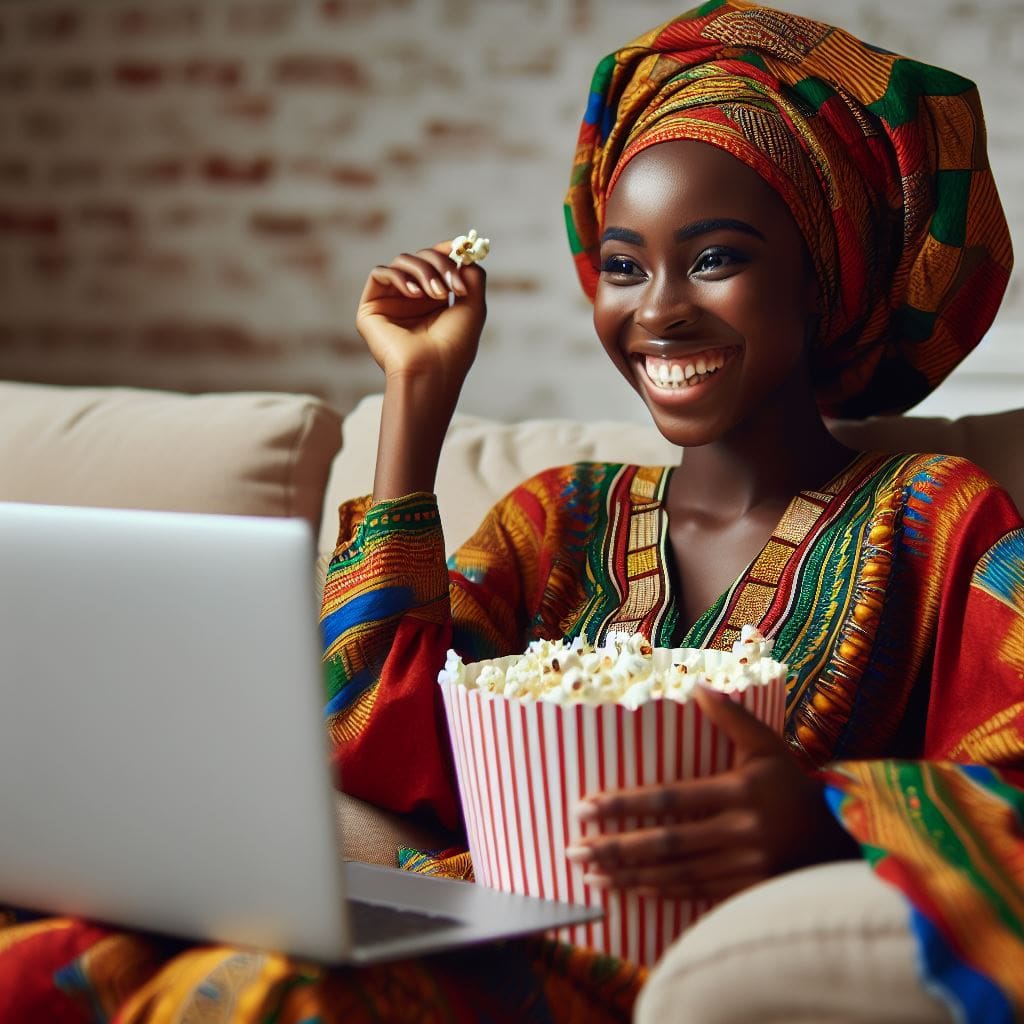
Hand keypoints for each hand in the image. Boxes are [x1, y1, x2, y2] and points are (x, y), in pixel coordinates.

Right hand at [357, 242, 486, 398]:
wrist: (432, 371)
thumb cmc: (455, 347)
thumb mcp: (473, 306)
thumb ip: (472, 275)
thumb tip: (462, 251)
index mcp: (433, 300)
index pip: (434, 262)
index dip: (445, 250)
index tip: (458, 246)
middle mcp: (411, 300)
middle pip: (420, 257)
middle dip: (439, 264)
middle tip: (453, 284)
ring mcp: (391, 302)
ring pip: (402, 261)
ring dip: (424, 271)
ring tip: (438, 294)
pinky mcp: (371, 308)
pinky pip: (380, 273)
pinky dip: (400, 276)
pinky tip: (415, 294)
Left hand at [566, 685, 858, 901]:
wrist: (840, 842)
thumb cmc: (794, 788)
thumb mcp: (769, 747)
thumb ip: (733, 716)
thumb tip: (696, 683)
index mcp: (739, 793)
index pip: (670, 800)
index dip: (625, 804)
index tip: (584, 807)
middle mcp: (739, 833)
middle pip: (665, 843)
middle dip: (614, 847)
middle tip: (572, 848)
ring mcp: (743, 868)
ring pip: (673, 874)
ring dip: (627, 875)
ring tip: (588, 873)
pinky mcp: (745, 892)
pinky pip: (693, 893)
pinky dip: (657, 893)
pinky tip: (627, 890)